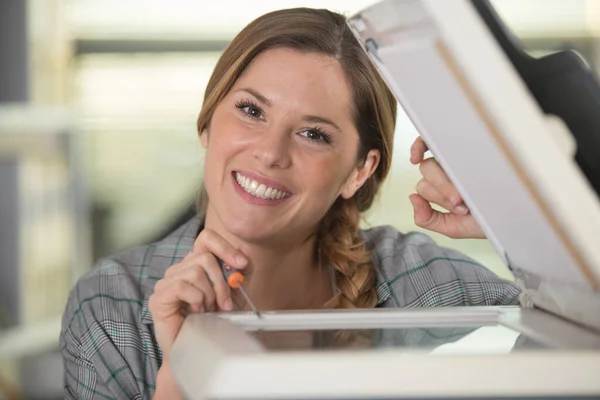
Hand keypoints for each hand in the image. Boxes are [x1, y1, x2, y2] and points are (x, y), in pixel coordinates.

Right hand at [148, 229, 247, 358]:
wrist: (199, 350)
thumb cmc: (215, 322)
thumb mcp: (235, 293)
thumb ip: (239, 272)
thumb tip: (242, 254)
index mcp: (195, 264)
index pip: (206, 238)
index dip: (225, 247)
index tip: (241, 264)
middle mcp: (179, 269)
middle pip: (205, 257)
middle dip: (221, 282)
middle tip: (225, 303)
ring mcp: (166, 282)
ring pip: (196, 271)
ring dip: (209, 294)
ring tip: (208, 310)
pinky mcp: (159, 297)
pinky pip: (183, 286)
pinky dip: (196, 300)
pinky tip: (196, 312)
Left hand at [409, 137, 484, 238]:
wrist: (514, 213)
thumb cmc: (486, 218)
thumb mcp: (454, 227)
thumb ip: (428, 219)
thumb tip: (412, 198)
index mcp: (441, 189)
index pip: (424, 187)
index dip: (434, 196)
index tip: (435, 202)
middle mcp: (444, 173)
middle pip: (427, 176)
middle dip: (443, 192)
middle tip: (463, 203)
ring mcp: (452, 159)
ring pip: (431, 165)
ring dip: (445, 182)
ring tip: (467, 193)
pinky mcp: (460, 148)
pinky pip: (429, 141)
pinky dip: (419, 146)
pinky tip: (417, 156)